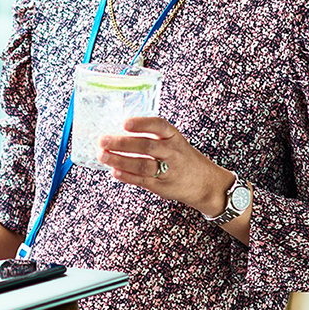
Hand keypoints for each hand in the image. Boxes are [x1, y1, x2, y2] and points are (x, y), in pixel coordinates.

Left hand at [97, 116, 234, 216]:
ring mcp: (167, 170)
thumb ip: (152, 137)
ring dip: (119, 160)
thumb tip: (118, 132)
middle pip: (146, 146)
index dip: (142, 124)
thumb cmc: (183, 158)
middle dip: (122, 143)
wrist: (205, 183)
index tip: (125, 123)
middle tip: (103, 140)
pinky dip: (126, 176)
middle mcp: (172, 152)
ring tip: (103, 156)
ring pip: (141, 165)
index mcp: (174, 136)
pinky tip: (114, 171)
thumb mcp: (174, 141)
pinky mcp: (161, 186)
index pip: (159, 125)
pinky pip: (141, 180)